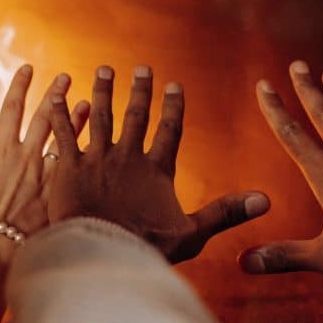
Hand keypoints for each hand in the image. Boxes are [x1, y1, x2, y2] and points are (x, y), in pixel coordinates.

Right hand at [0, 65, 88, 261]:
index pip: (11, 107)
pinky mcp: (60, 197)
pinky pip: (77, 171)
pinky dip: (86, 156)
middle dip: (55, 94)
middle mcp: (27, 158)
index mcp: (0, 150)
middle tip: (67, 77)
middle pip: (45, 117)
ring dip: (77, 120)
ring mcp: (46, 177)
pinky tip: (97, 148)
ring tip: (89, 103)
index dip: (20, 85)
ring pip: (67, 140)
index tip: (29, 68)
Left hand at [47, 65, 268, 262]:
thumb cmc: (146, 248)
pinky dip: (61, 112)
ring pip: (100, 116)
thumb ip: (226, 213)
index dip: (173, 107)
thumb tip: (266, 201)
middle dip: (140, 90)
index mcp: (157, 170)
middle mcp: (127, 157)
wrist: (101, 254)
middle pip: (135, 116)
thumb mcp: (192, 234)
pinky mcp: (68, 167)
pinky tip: (57, 93)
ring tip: (104, 70)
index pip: (169, 131)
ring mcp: (97, 159)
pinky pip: (64, 133)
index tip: (175, 85)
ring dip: (103, 91)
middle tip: (141, 68)